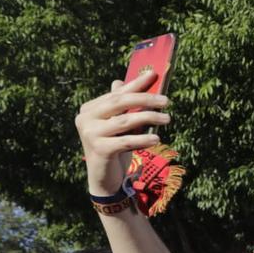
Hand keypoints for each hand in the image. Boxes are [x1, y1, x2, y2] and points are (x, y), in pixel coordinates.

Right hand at [75, 71, 169, 197]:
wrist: (104, 177)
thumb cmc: (115, 147)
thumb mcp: (120, 125)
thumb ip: (122, 106)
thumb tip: (124, 81)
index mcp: (89, 109)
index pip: (116, 93)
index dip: (135, 84)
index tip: (154, 74)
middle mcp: (85, 119)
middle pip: (119, 103)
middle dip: (145, 99)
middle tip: (166, 100)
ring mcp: (90, 134)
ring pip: (124, 121)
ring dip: (148, 118)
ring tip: (167, 119)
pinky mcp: (98, 150)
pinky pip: (125, 141)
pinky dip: (142, 139)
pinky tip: (157, 139)